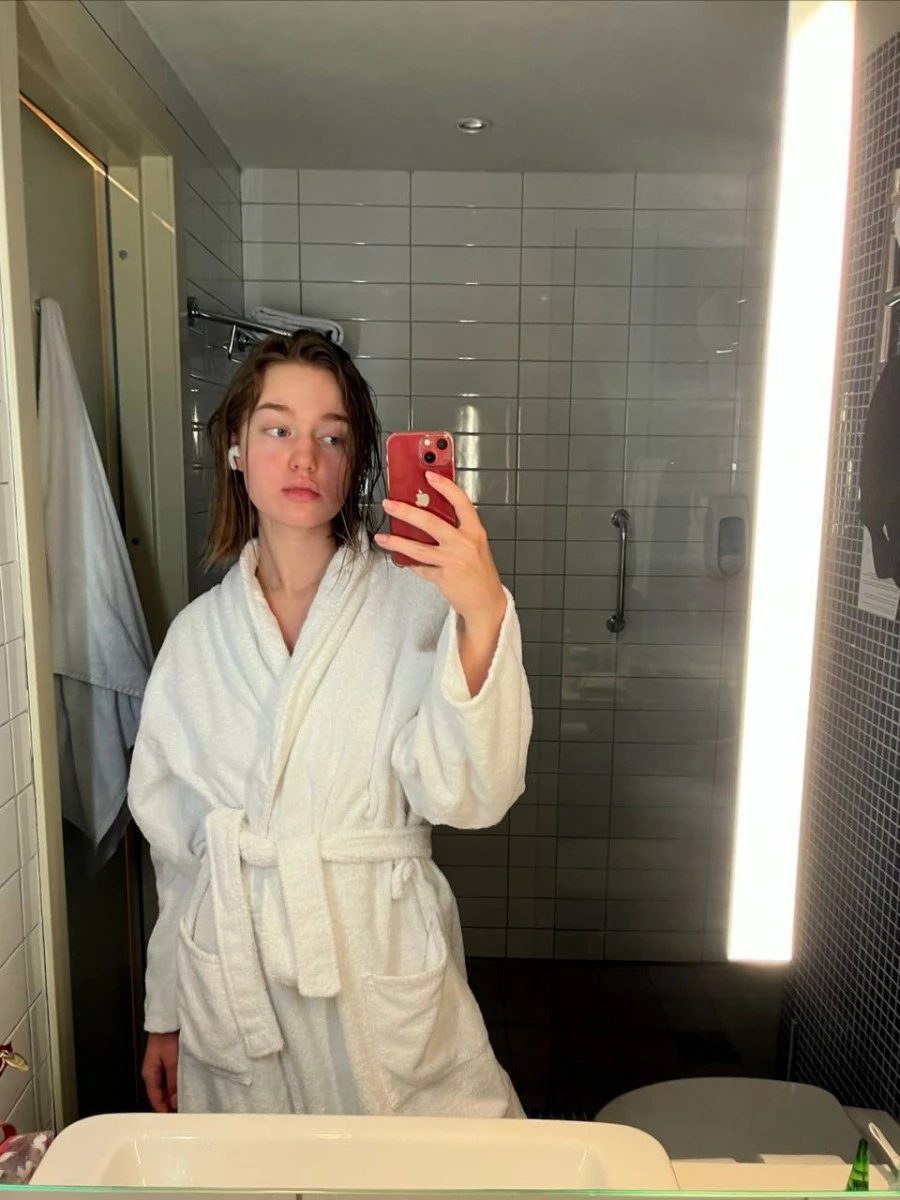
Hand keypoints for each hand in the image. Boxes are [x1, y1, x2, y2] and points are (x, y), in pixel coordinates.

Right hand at [143, 1031, 178, 1112]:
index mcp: (149, 1075)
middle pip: (159, 1095)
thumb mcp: (172, 1061)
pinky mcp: (165, 1062)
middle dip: (169, 1105)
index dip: (164, 1111)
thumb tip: (174, 1103)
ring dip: (172, 1095)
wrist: (168, 1019)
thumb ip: (173, 1082)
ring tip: (185, 1103)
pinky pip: (169, 1079)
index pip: (155, 1099)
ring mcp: (158, 1068)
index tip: (175, 1120)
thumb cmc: (168, 1038)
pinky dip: (175, 1086)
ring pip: (164, 1088)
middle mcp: (152, 1073)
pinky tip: (184, 1088)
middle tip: (183, 1113)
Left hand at [376, 472, 505, 629]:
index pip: (460, 502)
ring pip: (418, 548)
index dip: (445, 486)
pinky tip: (402, 559)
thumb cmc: (479, 572)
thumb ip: (456, 530)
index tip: (429, 476)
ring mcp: (454, 560)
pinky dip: (410, 563)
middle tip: (389, 504)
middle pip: (430, 522)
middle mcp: (465, 543)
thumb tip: (428, 514)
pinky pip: (421, 567)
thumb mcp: (474, 545)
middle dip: (406, 511)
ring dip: (396, 542)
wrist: (486, 602)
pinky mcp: (444, 577)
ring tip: (382, 538)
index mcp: (475, 531)